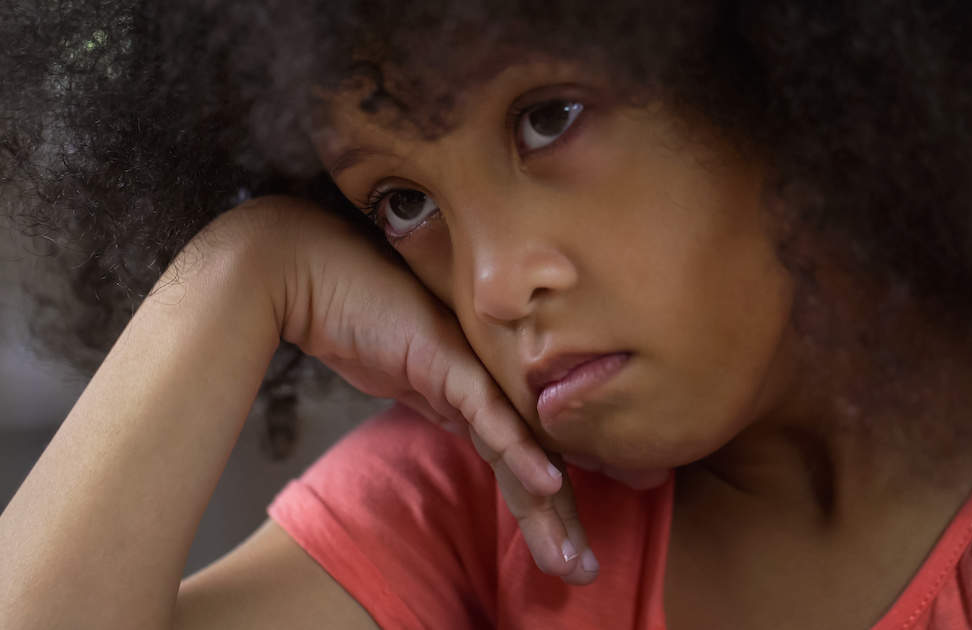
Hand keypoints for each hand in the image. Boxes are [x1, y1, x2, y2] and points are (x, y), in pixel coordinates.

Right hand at [237, 197, 608, 582]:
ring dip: (548, 508)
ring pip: (521, 448)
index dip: (544, 506)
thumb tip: (466, 425)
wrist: (307, 271)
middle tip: (582, 571)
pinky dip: (520, 451)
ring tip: (570, 558)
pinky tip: (550, 484)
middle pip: (531, 459)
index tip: (563, 552)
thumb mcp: (406, 375)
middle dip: (557, 521)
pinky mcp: (448, 360)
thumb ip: (439, 399)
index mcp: (478, 388)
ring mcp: (472, 368)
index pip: (520, 456)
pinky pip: (490, 414)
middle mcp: (486, 380)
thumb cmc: (352, 315)